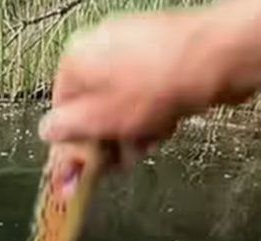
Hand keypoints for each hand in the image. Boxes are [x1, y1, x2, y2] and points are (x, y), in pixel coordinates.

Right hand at [39, 0, 260, 150]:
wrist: (214, 60)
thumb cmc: (151, 88)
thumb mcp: (96, 119)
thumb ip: (66, 129)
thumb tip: (46, 132)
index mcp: (75, 60)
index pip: (61, 111)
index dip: (72, 145)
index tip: (83, 172)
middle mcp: (100, 48)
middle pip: (93, 109)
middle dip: (107, 141)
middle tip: (121, 162)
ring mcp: (134, 49)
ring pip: (122, 105)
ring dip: (132, 132)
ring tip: (149, 142)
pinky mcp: (162, 55)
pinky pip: (147, 94)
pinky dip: (152, 114)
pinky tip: (166, 125)